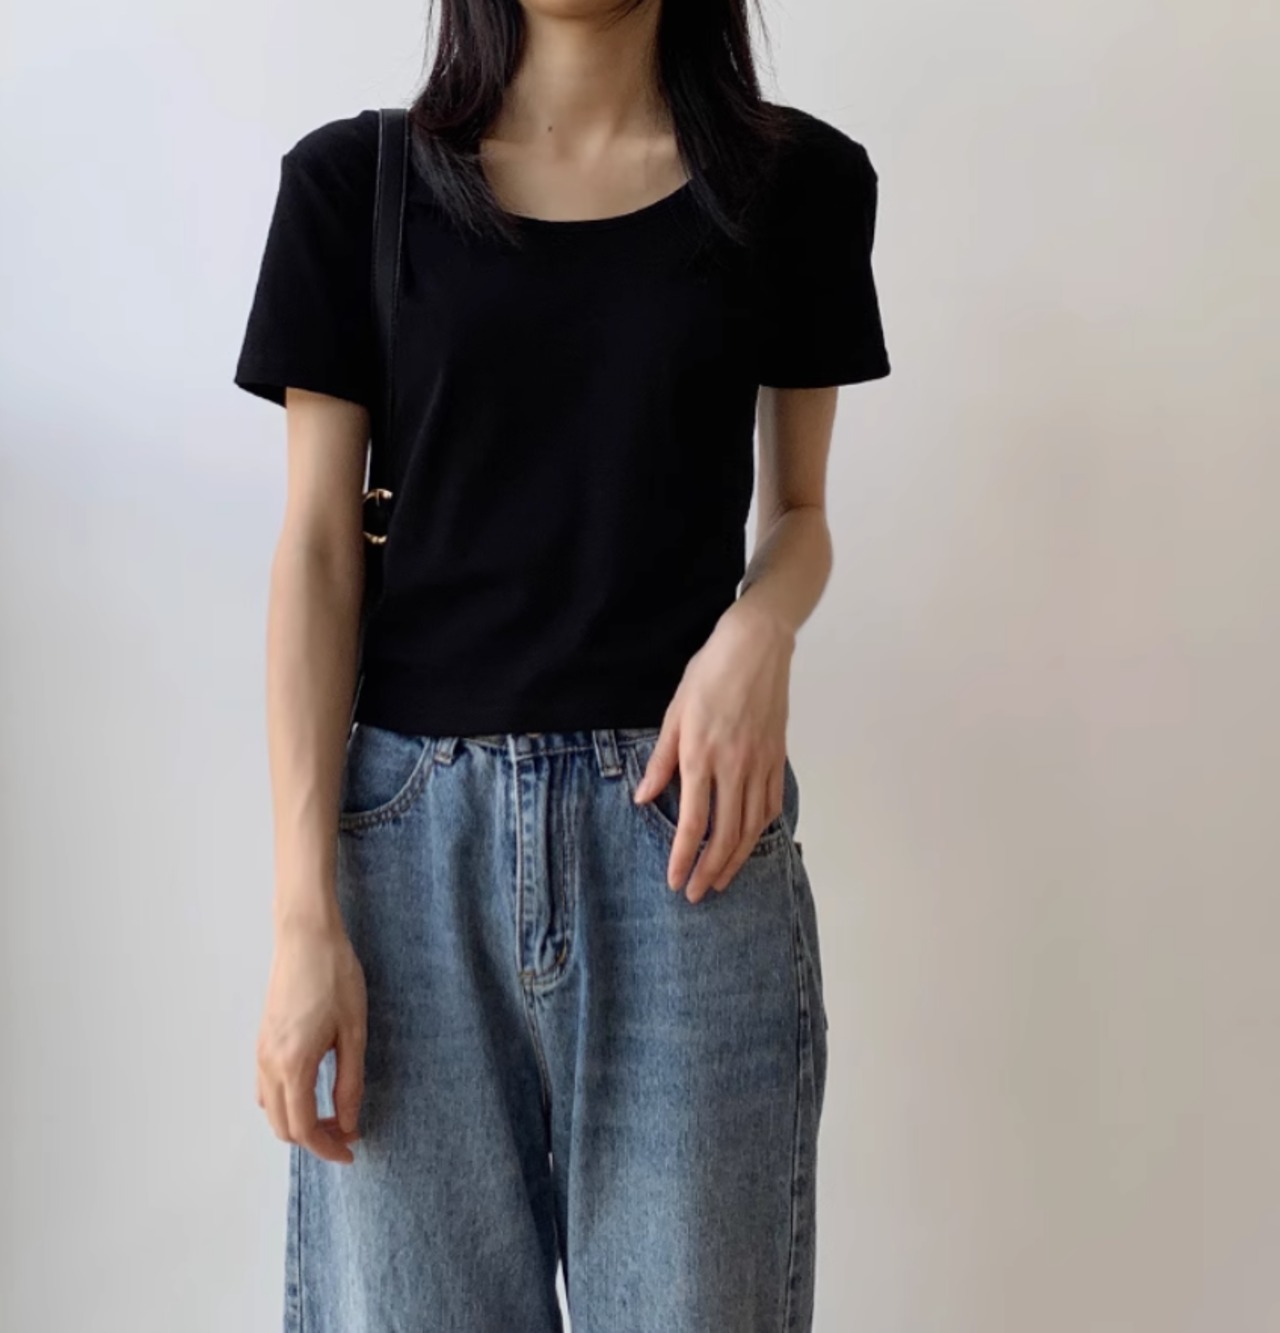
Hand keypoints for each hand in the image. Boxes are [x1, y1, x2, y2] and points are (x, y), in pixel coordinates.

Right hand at [256, 909, 367, 1162]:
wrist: (306, 936)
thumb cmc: (335, 977)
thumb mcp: (354, 1032)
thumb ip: (350, 1082)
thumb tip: (347, 1123)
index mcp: (292, 1065)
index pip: (302, 1128)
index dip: (327, 1148)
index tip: (351, 1150)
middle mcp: (268, 1063)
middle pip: (281, 1126)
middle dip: (313, 1139)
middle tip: (347, 1133)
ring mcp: (260, 1051)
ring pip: (270, 1109)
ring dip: (297, 1121)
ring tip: (333, 1113)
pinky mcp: (262, 1039)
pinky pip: (265, 1087)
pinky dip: (285, 1102)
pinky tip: (312, 1089)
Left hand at [633, 598, 794, 902]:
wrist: (757, 646)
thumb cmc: (710, 673)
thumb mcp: (675, 712)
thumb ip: (661, 760)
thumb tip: (644, 798)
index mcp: (702, 755)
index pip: (694, 822)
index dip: (683, 857)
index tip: (674, 880)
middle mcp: (734, 766)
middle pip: (725, 834)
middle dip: (709, 870)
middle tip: (696, 894)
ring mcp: (760, 763)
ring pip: (751, 826)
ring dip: (736, 859)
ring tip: (721, 880)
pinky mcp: (777, 756)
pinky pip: (770, 804)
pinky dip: (760, 830)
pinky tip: (749, 841)